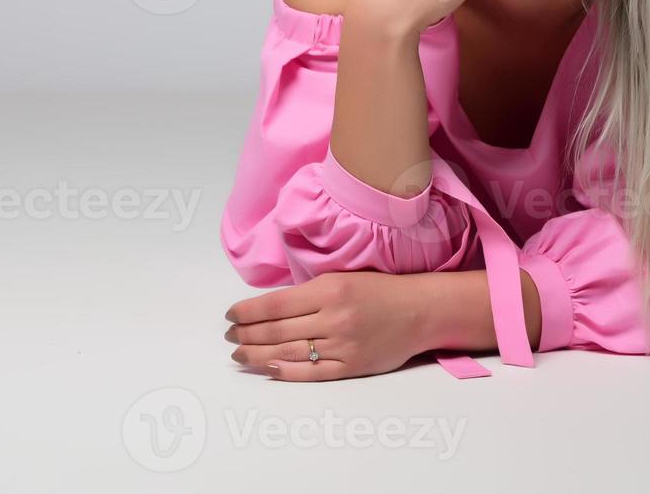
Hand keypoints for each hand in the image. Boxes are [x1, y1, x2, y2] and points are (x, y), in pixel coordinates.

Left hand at [224, 271, 429, 381]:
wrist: (420, 310)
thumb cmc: (380, 290)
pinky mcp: (352, 366)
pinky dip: (287, 371)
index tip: (231, 315)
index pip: (275, 304)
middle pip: (277, 330)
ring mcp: (343, 344)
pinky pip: (312, 372)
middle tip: (230, 337)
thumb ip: (310, 292)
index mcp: (330, 290)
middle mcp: (334, 318)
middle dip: (247, 335)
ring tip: (239, 355)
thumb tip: (269, 307)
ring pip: (289, 352)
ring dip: (258, 355)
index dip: (247, 312)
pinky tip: (268, 368)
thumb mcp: (343, 277)